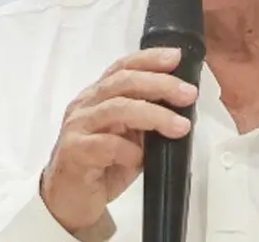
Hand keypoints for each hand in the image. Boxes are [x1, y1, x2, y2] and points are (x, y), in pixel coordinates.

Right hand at [40, 47, 197, 232]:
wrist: (70, 201)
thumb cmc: (102, 166)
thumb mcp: (130, 139)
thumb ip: (148, 120)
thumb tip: (183, 108)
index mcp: (98, 95)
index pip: (123, 67)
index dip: (149, 59)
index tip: (176, 58)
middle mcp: (86, 105)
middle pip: (123, 82)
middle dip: (160, 84)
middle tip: (188, 94)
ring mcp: (77, 127)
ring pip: (117, 108)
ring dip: (154, 115)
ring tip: (180, 126)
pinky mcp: (74, 151)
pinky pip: (106, 144)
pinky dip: (130, 150)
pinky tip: (141, 159)